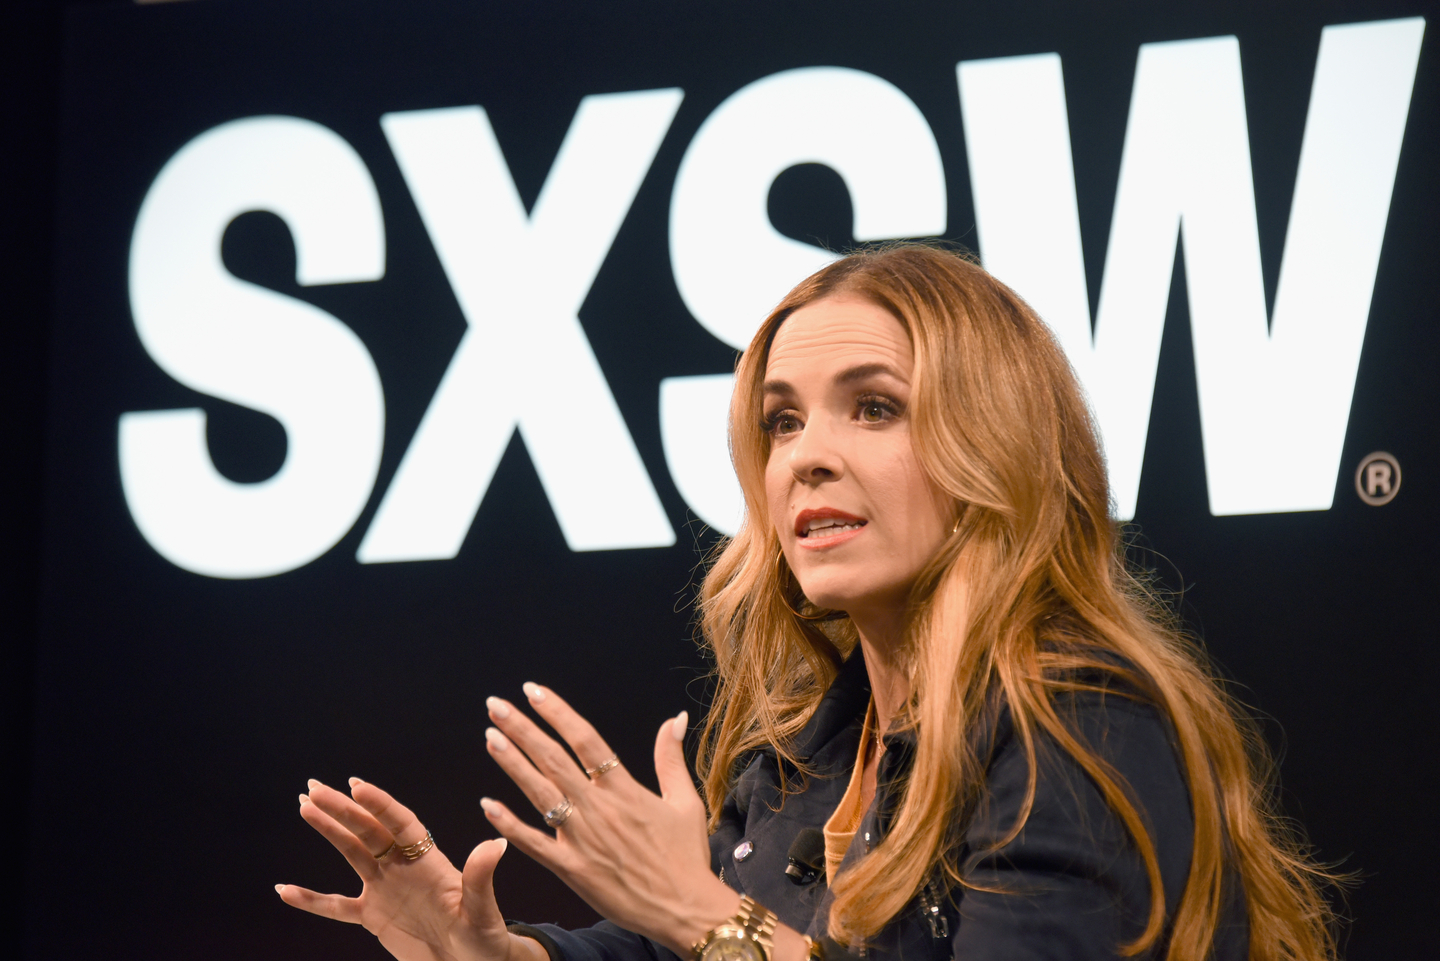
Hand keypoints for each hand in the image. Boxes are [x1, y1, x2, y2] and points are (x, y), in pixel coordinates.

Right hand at [277, 777, 539, 960]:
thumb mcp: (483, 910)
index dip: (380, 805)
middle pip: (369, 831)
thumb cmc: (485, 936)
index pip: (401, 825)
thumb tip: (495, 844)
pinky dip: (311, 900)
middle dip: (343, 809)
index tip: (357, 785)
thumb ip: (480, 878)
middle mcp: (404, 867)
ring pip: (351, 853)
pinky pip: (336, 906)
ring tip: (304, 806)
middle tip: (314, 788)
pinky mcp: (374, 916)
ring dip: (329, 830)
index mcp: (430, 861)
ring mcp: (386, 889)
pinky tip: (284, 889)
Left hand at [480, 685, 739, 955]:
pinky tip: (487, 805)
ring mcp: (582, 839)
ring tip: (490, 737)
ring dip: (512, 763)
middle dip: (522, 728)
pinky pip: (533, 843)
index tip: (533, 691)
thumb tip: (674, 717)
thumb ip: (671, 757)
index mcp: (625, 789)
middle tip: (495, 705)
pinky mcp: (572, 870)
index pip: (584, 739)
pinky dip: (509, 824)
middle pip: (553, 759)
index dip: (557, 712)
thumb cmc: (687, 857)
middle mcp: (599, 809)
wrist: (686, 910)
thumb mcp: (686, 801)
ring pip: (539, 793)